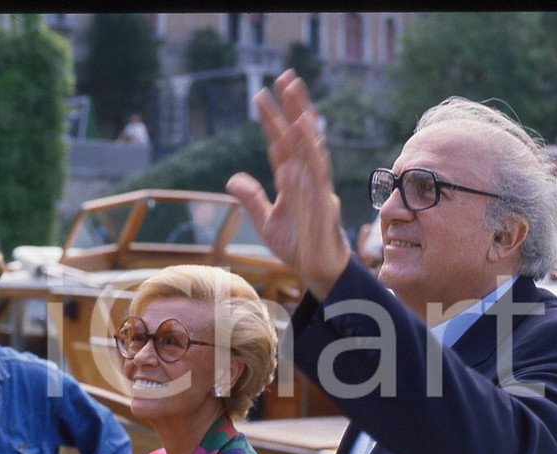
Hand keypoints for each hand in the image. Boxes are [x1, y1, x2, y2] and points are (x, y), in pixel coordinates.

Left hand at [227, 69, 350, 301]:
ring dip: (303, 122)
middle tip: (285, 77)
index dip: (270, 121)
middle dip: (292, 108)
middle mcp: (306, 179)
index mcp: (292, 181)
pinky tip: (300, 141)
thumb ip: (251, 199)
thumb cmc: (300, 247)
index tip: (260, 96)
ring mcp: (317, 190)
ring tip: (296, 98)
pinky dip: (308, 160)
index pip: (280, 144)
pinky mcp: (324, 207)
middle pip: (298, 138)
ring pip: (310, 150)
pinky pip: (317, 180)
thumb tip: (232, 178)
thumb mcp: (267, 222)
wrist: (320, 273)